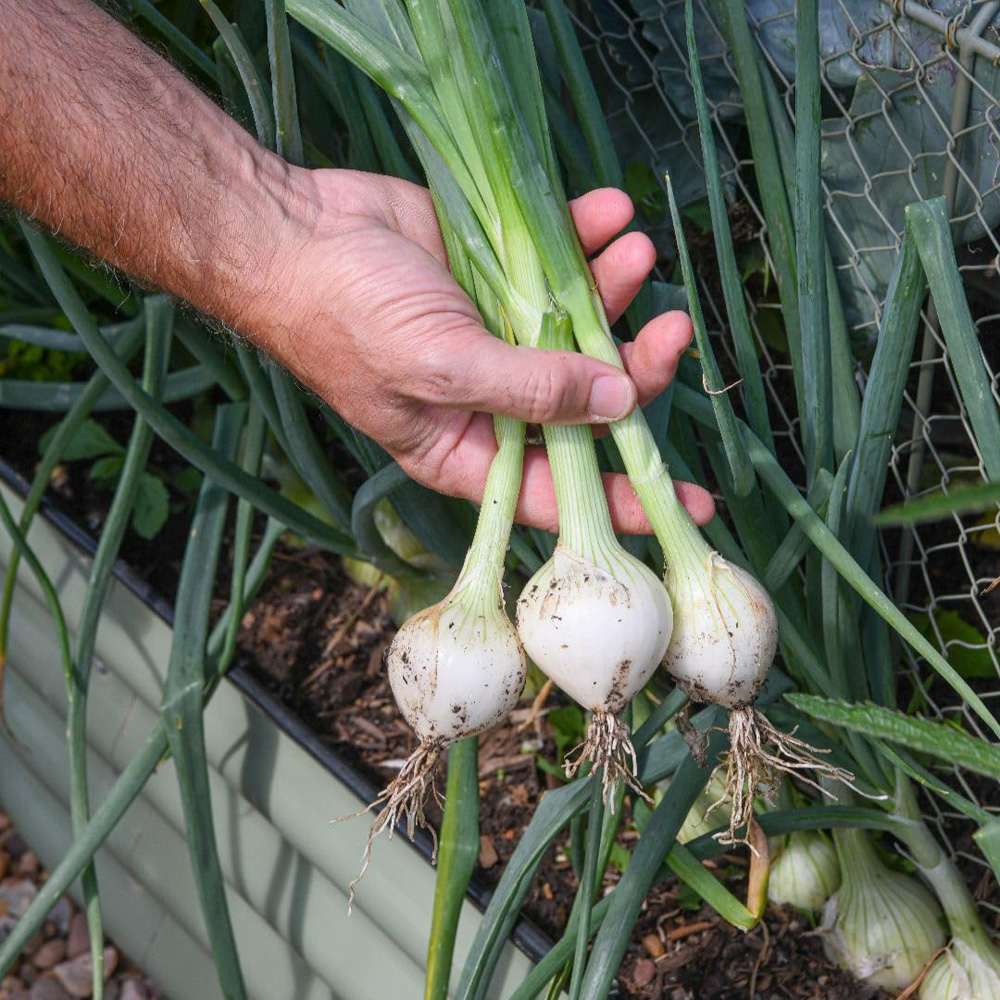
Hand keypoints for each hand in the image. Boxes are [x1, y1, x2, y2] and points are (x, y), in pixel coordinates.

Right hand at [251, 169, 713, 533]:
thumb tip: (618, 401)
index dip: (624, 499)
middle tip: (672, 329)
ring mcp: (500, 334)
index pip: (560, 490)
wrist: (292, 230)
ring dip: (618, 293)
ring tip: (637, 252)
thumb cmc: (344, 315)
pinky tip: (609, 211)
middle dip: (637, 368)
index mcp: (470, 449)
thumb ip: (530, 390)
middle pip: (588, 403)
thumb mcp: (439, 367)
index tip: (691, 504)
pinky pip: (560, 262)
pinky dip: (589, 238)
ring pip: (582, 328)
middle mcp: (493, 400)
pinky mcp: (499, 274)